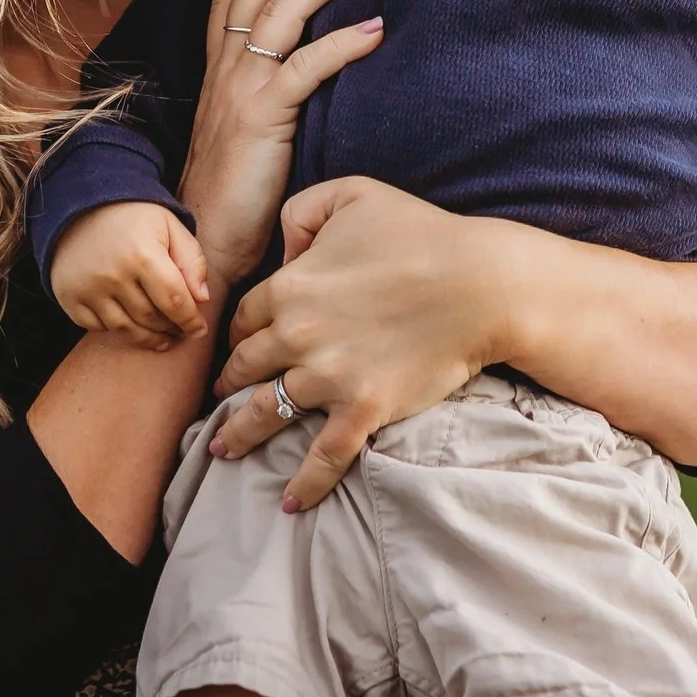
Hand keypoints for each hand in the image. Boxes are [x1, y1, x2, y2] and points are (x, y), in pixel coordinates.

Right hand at [49, 201, 210, 349]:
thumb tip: (202, 299)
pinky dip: (116, 330)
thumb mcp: (170, 226)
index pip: (174, 301)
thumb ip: (192, 260)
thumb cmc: (134, 217)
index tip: (199, 330)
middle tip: (180, 331)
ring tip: (162, 338)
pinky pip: (97, 328)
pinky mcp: (70, 297)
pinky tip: (129, 324)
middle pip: (151, 318)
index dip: (190, 321)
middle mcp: (113, 275)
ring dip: (148, 338)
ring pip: (126, 329)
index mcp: (143, 255)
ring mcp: (88, 288)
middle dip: (171, 329)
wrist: (81, 207)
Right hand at [175, 0, 385, 286]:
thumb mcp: (247, 132)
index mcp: (218, 69)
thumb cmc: (235, 196)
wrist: (205, 244)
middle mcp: (224, 70)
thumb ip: (268, 95)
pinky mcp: (263, 119)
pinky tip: (376, 29)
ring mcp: (241, 91)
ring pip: (281, 10)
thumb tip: (310, 71)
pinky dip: (342, 41)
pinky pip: (305, 65)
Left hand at [208, 177, 507, 511]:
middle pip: (244, 366)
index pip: (245, 316)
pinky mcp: (363, 409)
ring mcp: (328, 378)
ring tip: (223, 450)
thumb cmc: (422, 233)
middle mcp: (298, 335)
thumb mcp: (353, 194)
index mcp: (291, 285)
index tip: (237, 346)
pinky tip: (291, 502)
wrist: (479, 284)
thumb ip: (302, 213)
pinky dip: (305, 483)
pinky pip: (323, 456)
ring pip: (266, 414)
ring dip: (239, 435)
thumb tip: (284, 254)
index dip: (238, 332)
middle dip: (227, 383)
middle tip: (218, 399)